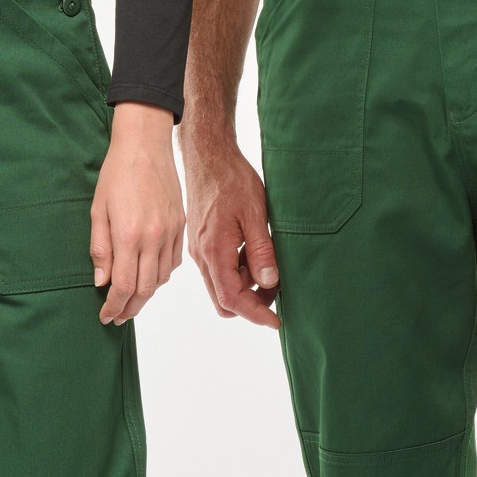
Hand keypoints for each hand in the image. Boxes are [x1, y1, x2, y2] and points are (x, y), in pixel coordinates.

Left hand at [90, 104, 184, 325]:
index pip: (124, 286)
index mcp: (129, 235)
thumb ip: (100, 248)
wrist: (146, 144)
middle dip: (130, 308)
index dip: (114, 306)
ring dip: (146, 295)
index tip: (105, 316)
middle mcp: (153, 238)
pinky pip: (174, 261)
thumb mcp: (98, 210)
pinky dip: (161, 276)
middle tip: (117, 317)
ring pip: (161, 278)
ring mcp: (170, 232)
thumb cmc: (116, 174)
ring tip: (131, 301)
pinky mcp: (180, 225)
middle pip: (145, 289)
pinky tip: (149, 276)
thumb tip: (101, 282)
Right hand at [181, 123, 279, 329]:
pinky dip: (239, 270)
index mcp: (214, 251)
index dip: (255, 314)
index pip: (232, 298)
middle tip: (277, 292)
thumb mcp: (255, 214)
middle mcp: (202, 256)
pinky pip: (219, 268)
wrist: (208, 156)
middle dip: (251, 303)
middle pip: (223, 299)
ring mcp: (200, 249)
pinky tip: (256, 252)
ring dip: (246, 285)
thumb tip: (269, 283)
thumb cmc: (232, 180)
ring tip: (271, 265)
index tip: (276, 321)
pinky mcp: (202, 242)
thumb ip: (261, 251)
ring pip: (222, 285)